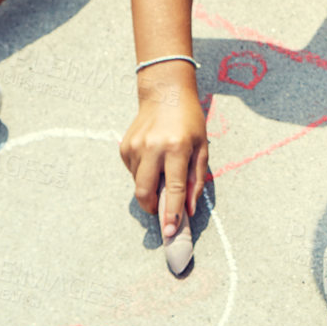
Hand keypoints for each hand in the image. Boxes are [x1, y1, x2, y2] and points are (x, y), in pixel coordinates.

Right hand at [118, 67, 208, 239]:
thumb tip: (189, 209)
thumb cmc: (189, 121)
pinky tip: (153, 158)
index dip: (172, 212)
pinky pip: (133, 172)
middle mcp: (153, 148)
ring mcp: (135, 147)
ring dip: (150, 187)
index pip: (174, 188)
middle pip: (145, 192)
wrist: (165, 94)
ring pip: (138, 184)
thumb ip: (196, 180)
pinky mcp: (125, 147)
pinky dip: (143, 173)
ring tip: (162, 168)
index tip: (170, 231)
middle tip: (161, 211)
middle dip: (152, 208)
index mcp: (177, 147)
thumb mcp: (201, 147)